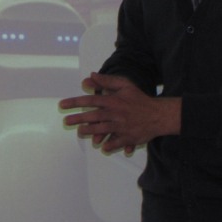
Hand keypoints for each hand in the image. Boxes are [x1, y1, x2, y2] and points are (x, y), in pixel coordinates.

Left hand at [59, 72, 180, 153]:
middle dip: (77, 119)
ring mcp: (122, 126)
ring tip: (79, 132)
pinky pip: (117, 142)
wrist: (159, 114)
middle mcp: (115, 113)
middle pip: (93, 116)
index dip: (75, 102)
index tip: (62, 105)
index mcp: (113, 101)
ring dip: (89, 131)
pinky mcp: (129, 137)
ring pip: (102, 129)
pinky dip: (110, 145)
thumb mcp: (125, 85)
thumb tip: (91, 74)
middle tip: (66, 121)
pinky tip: (102, 147)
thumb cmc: (140, 99)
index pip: (90, 100)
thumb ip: (107, 80)